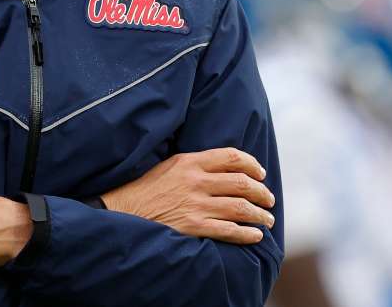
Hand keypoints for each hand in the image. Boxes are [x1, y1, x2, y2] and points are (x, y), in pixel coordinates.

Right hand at [101, 147, 275, 243]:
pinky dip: (247, 234)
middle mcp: (196, 181)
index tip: (261, 174)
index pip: (232, 157)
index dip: (253, 165)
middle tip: (269, 200)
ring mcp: (195, 205)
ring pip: (240, 207)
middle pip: (242, 183)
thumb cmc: (145, 189)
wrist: (122, 211)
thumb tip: (224, 166)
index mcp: (190, 162)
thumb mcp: (169, 165)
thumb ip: (195, 164)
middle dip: (262, 193)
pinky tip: (255, 235)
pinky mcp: (193, 226)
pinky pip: (229, 230)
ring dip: (260, 214)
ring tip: (267, 219)